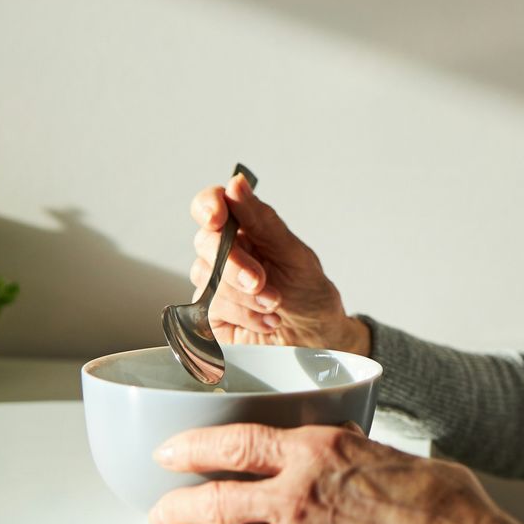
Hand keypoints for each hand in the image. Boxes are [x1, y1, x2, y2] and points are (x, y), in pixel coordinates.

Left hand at [148, 422, 523, 523]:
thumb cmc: (446, 507)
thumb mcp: (396, 458)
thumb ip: (356, 455)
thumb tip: (347, 457)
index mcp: (322, 451)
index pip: (238, 442)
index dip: (195, 446)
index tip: (171, 450)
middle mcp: (301, 495)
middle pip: (219, 498)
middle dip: (180, 503)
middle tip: (162, 508)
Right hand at [188, 172, 367, 352]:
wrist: (317, 339)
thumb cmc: (309, 293)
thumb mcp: (295, 254)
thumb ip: (262, 221)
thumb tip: (237, 184)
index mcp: (244, 229)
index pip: (211, 205)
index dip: (208, 206)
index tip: (217, 216)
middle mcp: (224, 253)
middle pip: (206, 242)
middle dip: (236, 263)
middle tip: (262, 281)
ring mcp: (213, 284)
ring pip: (208, 278)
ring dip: (246, 295)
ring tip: (275, 305)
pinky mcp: (208, 316)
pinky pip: (210, 308)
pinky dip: (243, 315)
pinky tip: (265, 320)